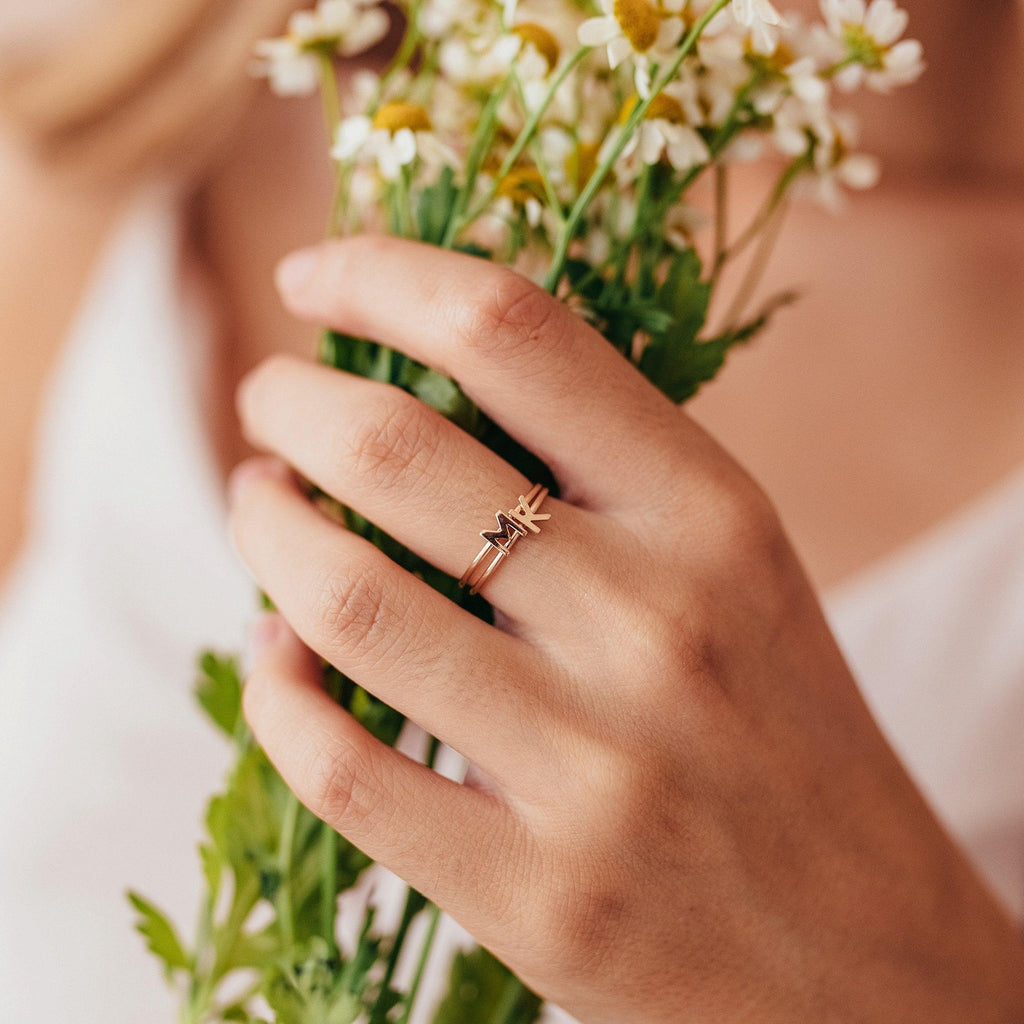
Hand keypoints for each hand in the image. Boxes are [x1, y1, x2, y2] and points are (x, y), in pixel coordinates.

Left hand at [228, 235, 1023, 1023]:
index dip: (384, 274)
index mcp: (713, 515)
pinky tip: (278, 655)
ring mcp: (592, 766)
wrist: (864, 953)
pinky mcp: (531, 892)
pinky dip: (276, 692)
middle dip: (291, 402)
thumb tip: (414, 386)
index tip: (316, 275)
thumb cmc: (785, 732)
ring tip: (258, 505)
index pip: (515, 331)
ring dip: (263, 529)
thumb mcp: (736, 569)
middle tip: (269, 404)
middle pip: (395, 449)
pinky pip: (338, 764)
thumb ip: (601, 474)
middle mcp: (655, 623)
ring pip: (341, 599)